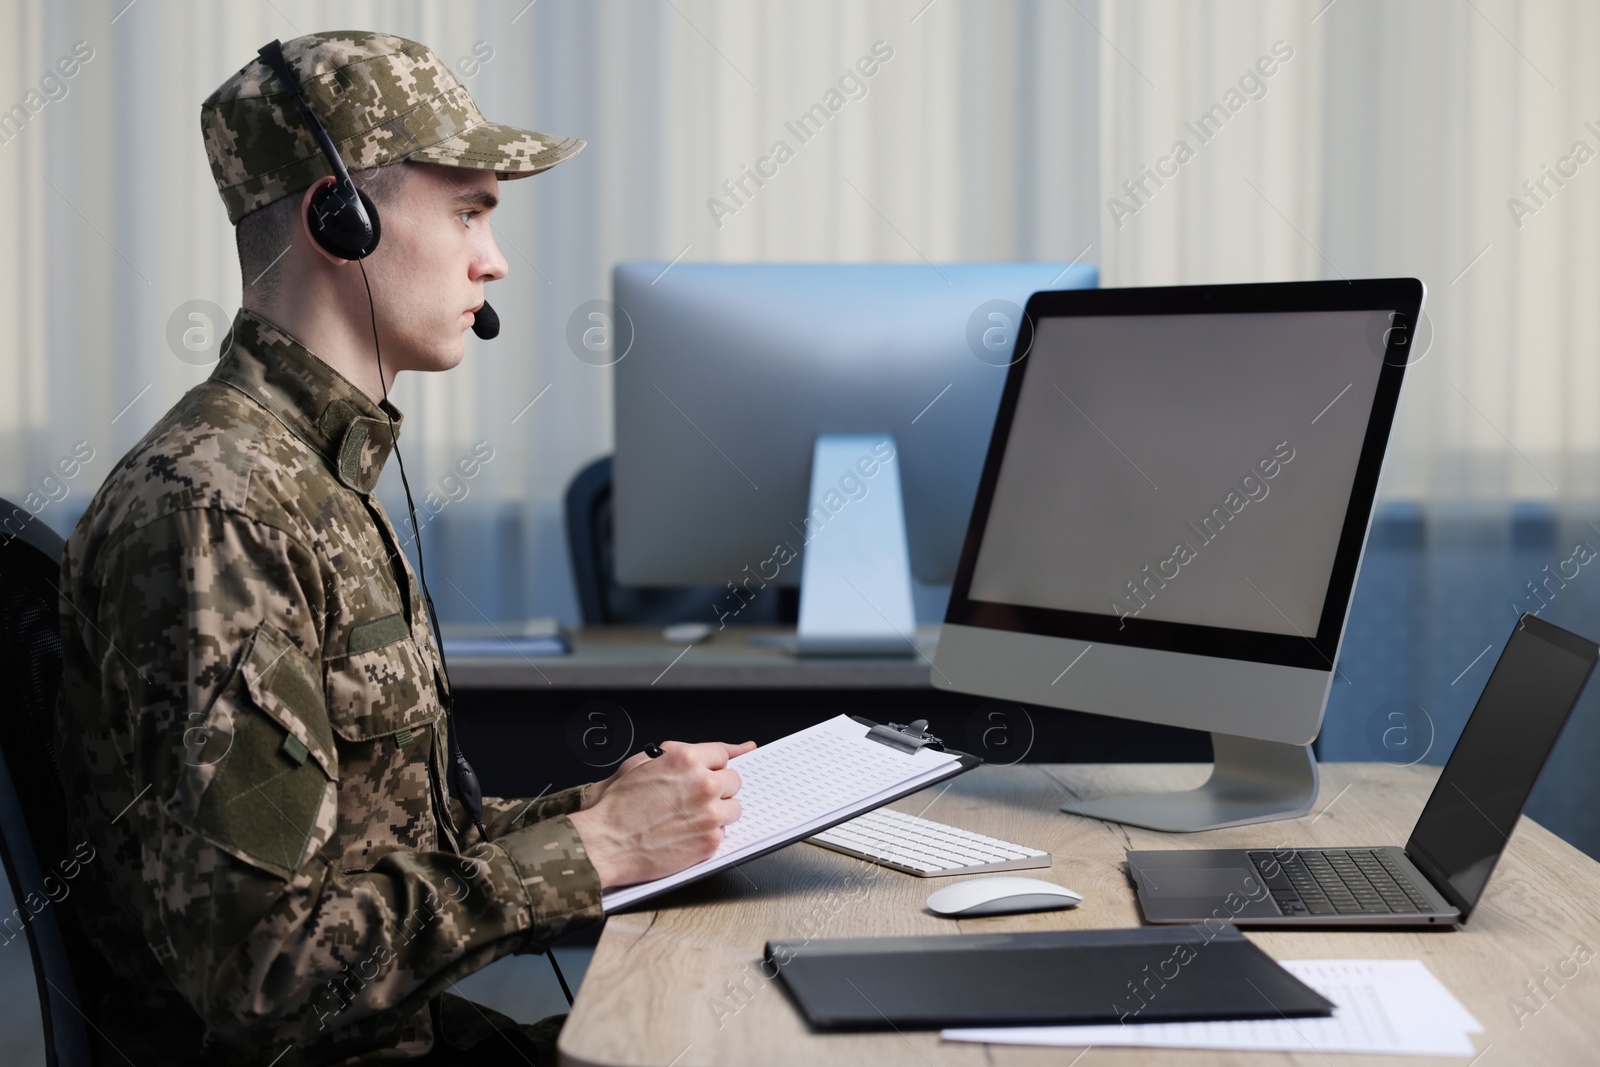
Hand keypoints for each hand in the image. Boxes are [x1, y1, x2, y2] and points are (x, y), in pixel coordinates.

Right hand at [569, 740, 755, 888]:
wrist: (606, 843)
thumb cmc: (619, 806)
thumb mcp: (642, 763)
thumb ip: (678, 751)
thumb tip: (718, 747)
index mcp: (686, 759)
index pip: (722, 754)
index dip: (711, 766)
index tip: (712, 772)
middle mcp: (703, 784)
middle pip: (732, 780)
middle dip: (716, 788)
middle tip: (693, 799)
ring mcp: (710, 813)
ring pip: (733, 807)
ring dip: (717, 812)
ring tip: (689, 818)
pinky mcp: (710, 841)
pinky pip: (724, 833)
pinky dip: (708, 835)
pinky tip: (685, 835)